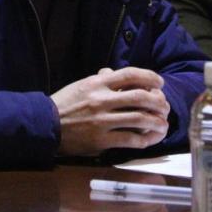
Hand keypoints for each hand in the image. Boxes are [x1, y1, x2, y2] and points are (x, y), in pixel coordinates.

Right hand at [51, 67, 169, 156]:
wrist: (46, 125)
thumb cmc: (65, 104)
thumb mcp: (81, 85)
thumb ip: (99, 78)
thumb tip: (113, 71)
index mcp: (97, 83)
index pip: (130, 74)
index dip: (150, 77)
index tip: (160, 83)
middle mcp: (102, 99)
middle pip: (140, 97)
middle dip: (158, 101)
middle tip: (165, 106)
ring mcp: (102, 120)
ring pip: (139, 119)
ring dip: (156, 122)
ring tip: (163, 124)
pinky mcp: (101, 140)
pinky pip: (130, 139)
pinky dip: (144, 139)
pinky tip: (150, 139)